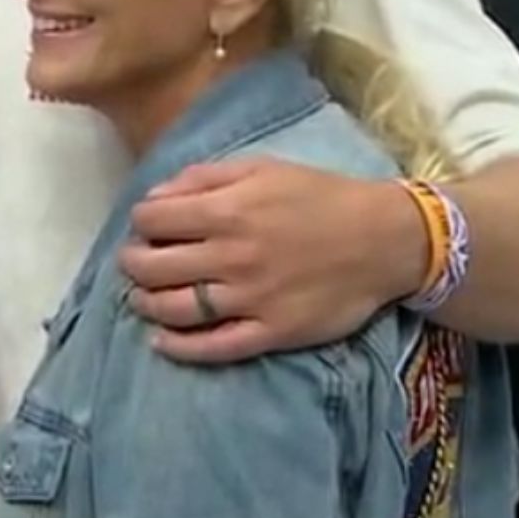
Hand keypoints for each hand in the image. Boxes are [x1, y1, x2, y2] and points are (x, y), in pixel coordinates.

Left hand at [121, 158, 423, 364]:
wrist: (385, 239)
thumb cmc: (319, 197)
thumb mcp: (261, 169)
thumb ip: (202, 178)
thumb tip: (153, 197)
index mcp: (227, 211)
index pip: (151, 220)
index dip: (141, 221)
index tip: (147, 225)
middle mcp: (233, 256)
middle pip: (152, 266)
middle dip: (133, 263)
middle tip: (135, 262)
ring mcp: (250, 299)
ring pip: (174, 309)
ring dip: (145, 303)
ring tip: (142, 297)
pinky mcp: (271, 332)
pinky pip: (214, 347)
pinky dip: (179, 348)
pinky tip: (161, 341)